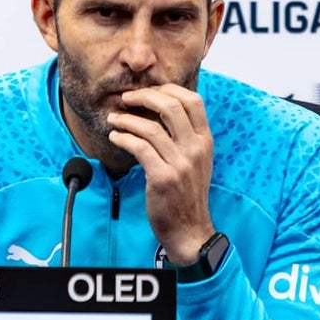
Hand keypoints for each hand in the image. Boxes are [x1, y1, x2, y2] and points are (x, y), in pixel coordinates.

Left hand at [106, 84, 215, 263]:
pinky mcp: (163, 178)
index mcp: (205, 140)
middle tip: (127, 98)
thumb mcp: (197, 161)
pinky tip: (115, 137)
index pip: (193, 100)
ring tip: (114, 119)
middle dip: (145, 96)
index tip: (149, 91)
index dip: (168, 89)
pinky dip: (123, 138)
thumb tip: (161, 109)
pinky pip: (139, 148)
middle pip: (171, 106)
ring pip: (150, 127)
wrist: (190, 230)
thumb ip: (186, 136)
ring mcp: (180, 163)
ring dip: (126, 119)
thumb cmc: (188, 194)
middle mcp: (195, 148)